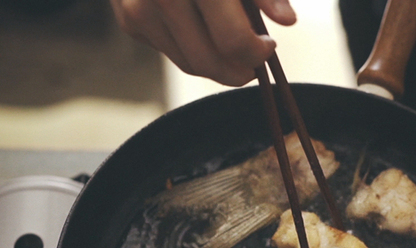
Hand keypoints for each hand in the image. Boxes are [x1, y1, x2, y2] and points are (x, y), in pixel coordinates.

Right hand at [111, 0, 296, 86]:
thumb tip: (286, 19)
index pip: (233, 40)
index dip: (256, 53)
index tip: (268, 46)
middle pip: (209, 62)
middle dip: (238, 69)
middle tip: (253, 61)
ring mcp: (139, 10)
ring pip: (188, 63)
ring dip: (217, 63)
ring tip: (231, 44)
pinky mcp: (128, 20)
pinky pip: (169, 50)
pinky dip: (190, 45)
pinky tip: (199, 24)